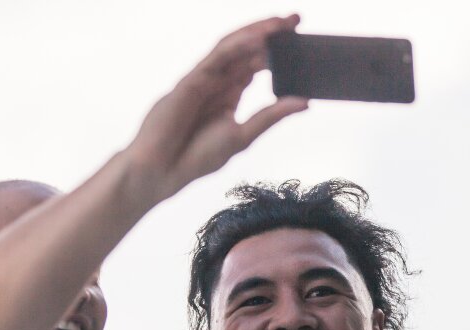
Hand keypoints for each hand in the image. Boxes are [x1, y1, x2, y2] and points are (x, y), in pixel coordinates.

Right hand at [128, 15, 308, 201]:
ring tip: (281, 22)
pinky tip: (256, 38)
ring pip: (232, 47)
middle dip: (271, 34)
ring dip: (256, 32)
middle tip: (296, 18)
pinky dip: (236, 45)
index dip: (277, 51)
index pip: (256, 64)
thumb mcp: (244, 135)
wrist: (164, 170)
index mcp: (229, 94)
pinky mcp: (192, 80)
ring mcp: (204, 78)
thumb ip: (272, 116)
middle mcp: (217, 82)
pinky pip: (216, 57)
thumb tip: (305, 101)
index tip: (301, 40)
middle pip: (247, 50)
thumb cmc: (197, 156)